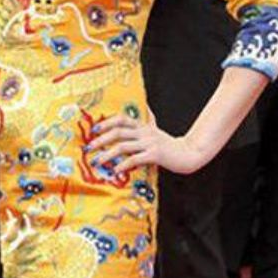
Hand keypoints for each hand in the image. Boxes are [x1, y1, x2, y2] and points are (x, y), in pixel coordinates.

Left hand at [86, 112, 202, 175]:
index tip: (93, 130)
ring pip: (123, 146)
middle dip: (101, 140)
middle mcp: (145, 132)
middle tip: (89, 148)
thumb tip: (146, 106)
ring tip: (97, 161)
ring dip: (107, 154)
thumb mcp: (158, 129)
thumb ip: (150, 119)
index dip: (106, 123)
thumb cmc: (170, 144)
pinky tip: (116, 170)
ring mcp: (150, 143)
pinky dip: (123, 165)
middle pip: (118, 132)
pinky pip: (135, 159)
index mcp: (144, 126)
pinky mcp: (155, 155)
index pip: (122, 119)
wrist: (189, 153)